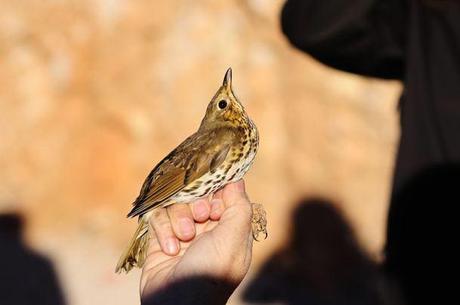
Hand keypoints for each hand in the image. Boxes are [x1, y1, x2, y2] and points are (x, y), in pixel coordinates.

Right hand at [140, 180, 252, 303]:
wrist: (176, 304)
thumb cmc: (211, 273)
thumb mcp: (233, 239)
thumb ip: (239, 207)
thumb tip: (237, 180)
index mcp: (229, 229)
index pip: (224, 195)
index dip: (218, 194)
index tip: (215, 203)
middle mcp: (207, 229)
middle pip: (198, 196)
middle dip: (197, 205)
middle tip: (200, 217)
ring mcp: (182, 233)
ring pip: (177, 204)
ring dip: (179, 220)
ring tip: (183, 240)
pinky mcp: (161, 238)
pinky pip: (158, 217)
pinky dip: (163, 231)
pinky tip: (170, 250)